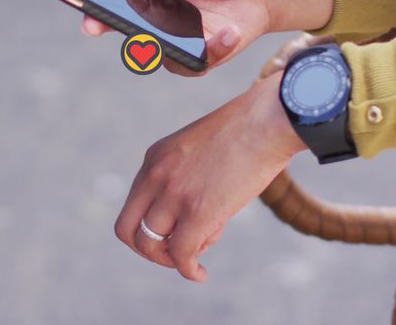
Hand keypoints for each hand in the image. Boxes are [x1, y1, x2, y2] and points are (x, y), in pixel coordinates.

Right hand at [87, 0, 332, 74]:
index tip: (79, 0)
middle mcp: (149, 12)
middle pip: (117, 25)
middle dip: (106, 25)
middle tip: (99, 24)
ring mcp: (170, 36)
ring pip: (149, 51)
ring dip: (167, 42)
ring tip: (202, 25)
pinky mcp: (193, 56)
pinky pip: (187, 64)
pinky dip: (210, 50)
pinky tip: (228, 32)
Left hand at [114, 71, 305, 281]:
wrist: (268, 120)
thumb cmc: (247, 132)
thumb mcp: (201, 148)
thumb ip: (187, 176)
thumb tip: (195, 214)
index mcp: (154, 158)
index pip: (132, 206)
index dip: (148, 229)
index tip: (172, 235)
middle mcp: (155, 176)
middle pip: (127, 230)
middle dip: (148, 250)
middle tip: (174, 254)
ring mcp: (174, 194)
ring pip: (151, 246)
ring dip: (172, 259)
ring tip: (199, 254)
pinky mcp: (198, 212)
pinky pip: (181, 255)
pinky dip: (189, 271)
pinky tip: (201, 274)